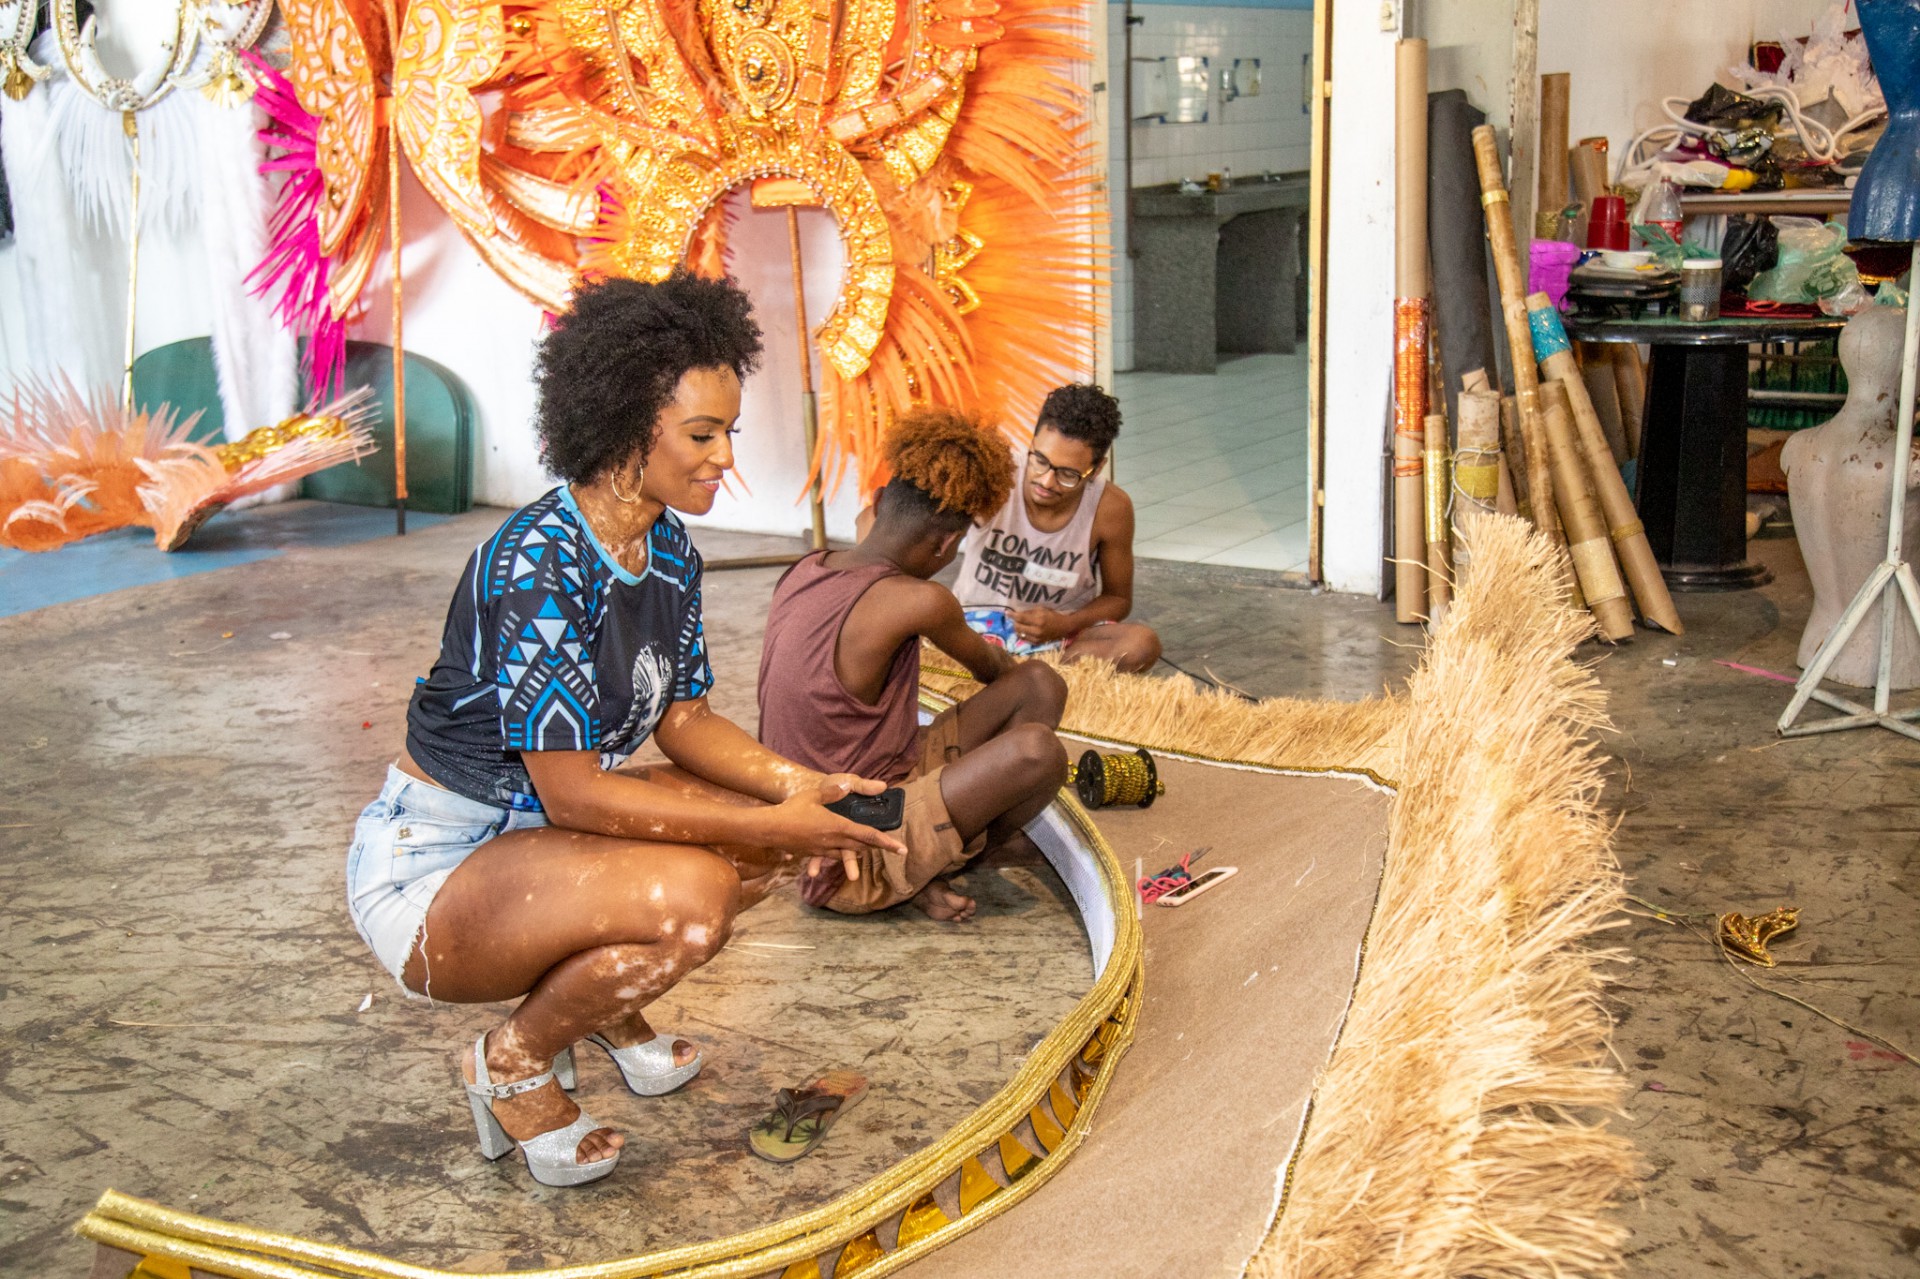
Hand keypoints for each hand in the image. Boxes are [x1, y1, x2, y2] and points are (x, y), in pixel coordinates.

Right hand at [764, 775, 904, 889]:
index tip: (902, 849)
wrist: (769, 829)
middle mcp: (833, 841)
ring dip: (859, 852)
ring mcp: (822, 850)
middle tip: (892, 848)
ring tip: (867, 850)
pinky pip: (830, 855)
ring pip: (846, 853)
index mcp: (838, 827)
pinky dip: (838, 854)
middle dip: (878, 848)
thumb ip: (833, 791)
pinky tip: (837, 852)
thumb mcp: (813, 795)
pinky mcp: (812, 853)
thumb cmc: (791, 810)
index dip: (887, 842)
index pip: (868, 836)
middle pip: (861, 847)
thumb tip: (848, 786)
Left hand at [1010, 606, 1070, 643]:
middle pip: (1017, 627)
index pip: (1020, 618)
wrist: (1063, 627)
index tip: (1007, 612)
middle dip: (1014, 622)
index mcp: (1038, 620)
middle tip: (1015, 619)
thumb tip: (1016, 613)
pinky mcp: (1037, 643)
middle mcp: (1036, 630)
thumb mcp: (1042, 610)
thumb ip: (1029, 612)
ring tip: (1019, 624)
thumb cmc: (1052, 615)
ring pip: (1019, 634)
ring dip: (1017, 629)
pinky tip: (1024, 630)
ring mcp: (1036, 638)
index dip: (1012, 615)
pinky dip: (1022, 634)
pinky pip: (1024, 639)